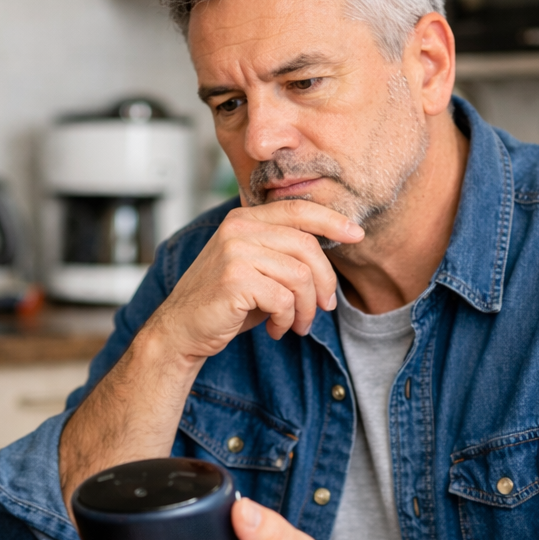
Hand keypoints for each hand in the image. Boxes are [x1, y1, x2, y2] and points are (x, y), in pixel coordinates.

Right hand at [146, 201, 363, 362]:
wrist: (181, 330)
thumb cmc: (224, 302)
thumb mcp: (257, 268)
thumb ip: (285, 253)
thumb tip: (334, 246)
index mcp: (243, 219)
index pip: (297, 210)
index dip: (332, 220)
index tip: (357, 234)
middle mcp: (238, 228)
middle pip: (306, 246)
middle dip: (324, 282)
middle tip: (324, 308)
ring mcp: (235, 252)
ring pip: (299, 276)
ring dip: (305, 308)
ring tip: (296, 324)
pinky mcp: (234, 279)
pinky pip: (284, 299)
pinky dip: (286, 319)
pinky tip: (276, 329)